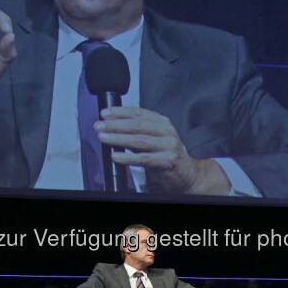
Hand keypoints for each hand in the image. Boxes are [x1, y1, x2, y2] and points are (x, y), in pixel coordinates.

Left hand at [95, 107, 230, 194]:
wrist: (187, 175)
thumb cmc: (166, 157)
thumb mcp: (153, 139)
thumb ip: (136, 132)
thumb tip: (111, 127)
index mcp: (162, 122)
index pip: (138, 113)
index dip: (120, 112)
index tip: (105, 113)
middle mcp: (166, 131)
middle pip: (137, 125)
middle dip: (115, 125)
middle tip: (99, 126)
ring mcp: (169, 146)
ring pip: (139, 140)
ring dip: (118, 138)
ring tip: (103, 138)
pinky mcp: (168, 161)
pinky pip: (144, 158)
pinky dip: (128, 158)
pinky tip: (116, 156)